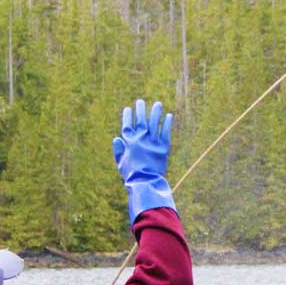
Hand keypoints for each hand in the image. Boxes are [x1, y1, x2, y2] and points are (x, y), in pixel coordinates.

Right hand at [112, 100, 175, 224]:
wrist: (145, 182)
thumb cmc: (131, 175)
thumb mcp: (120, 163)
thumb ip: (118, 150)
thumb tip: (116, 138)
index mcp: (129, 142)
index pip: (127, 125)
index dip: (127, 116)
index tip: (128, 109)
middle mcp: (141, 139)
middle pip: (140, 120)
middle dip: (140, 110)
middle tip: (140, 102)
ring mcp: (152, 142)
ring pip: (154, 123)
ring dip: (155, 112)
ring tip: (158, 104)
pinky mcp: (163, 147)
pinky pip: (166, 132)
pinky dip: (167, 123)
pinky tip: (169, 115)